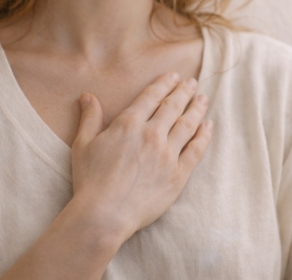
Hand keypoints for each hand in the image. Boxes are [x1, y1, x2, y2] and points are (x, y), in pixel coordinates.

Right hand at [71, 72, 212, 242]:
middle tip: (192, 83)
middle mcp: (151, 134)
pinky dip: (204, 136)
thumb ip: (90, 118)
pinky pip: (196, 150)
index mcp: (129, 124)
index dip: (164, 84)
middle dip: (184, 91)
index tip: (174, 76)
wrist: (105, 214)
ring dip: (197, 108)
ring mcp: (167, 154)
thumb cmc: (90, 181)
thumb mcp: (83, 145)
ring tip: (203, 99)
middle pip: (173, 106)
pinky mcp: (178, 174)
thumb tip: (87, 96)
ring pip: (187, 124)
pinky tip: (208, 126)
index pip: (152, 97)